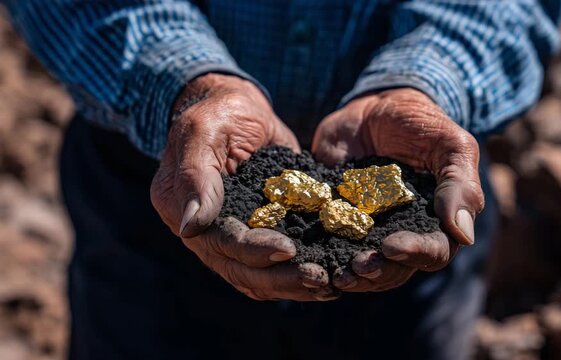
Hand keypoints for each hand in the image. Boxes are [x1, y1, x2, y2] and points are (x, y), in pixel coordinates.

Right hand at [151, 73, 335, 300]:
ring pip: (254, 277)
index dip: (253, 251)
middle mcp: (199, 230)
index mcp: (178, 207)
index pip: (218, 241)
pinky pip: (268, 268)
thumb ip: (196, 177)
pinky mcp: (251, 236)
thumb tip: (191, 227)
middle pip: (238, 269)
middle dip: (280, 277)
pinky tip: (324, 280)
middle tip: (319, 277)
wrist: (240, 110)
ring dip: (290, 285)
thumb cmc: (221, 113)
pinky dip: (293, 277)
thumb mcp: (205, 132)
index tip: (289, 249)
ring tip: (327, 285)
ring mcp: (225, 237)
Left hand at [312, 88, 484, 291]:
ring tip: (336, 274)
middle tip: (357, 267)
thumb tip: (462, 235)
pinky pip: (331, 246)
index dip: (414, 254)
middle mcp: (403, 232)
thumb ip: (460, 186)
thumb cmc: (422, 124)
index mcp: (436, 222)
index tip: (391, 246)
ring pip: (365, 267)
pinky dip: (323, 256)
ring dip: (352, 275)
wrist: (376, 107)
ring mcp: (369, 229)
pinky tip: (311, 259)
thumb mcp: (450, 145)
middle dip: (378, 272)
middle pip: (396, 269)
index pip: (433, 252)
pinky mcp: (338, 219)